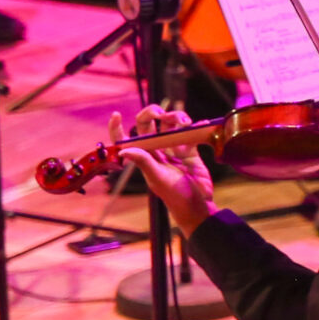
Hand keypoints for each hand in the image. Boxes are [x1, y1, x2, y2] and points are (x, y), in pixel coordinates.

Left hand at [112, 107, 215, 235]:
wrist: (199, 205)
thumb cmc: (176, 196)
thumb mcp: (158, 178)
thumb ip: (144, 162)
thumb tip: (124, 150)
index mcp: (144, 157)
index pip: (126, 139)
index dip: (118, 127)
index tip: (116, 115)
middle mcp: (156, 150)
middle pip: (149, 124)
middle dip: (154, 114)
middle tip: (163, 114)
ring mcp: (173, 149)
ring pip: (171, 125)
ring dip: (177, 117)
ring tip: (187, 122)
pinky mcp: (190, 150)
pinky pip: (191, 134)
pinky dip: (197, 127)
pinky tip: (202, 124)